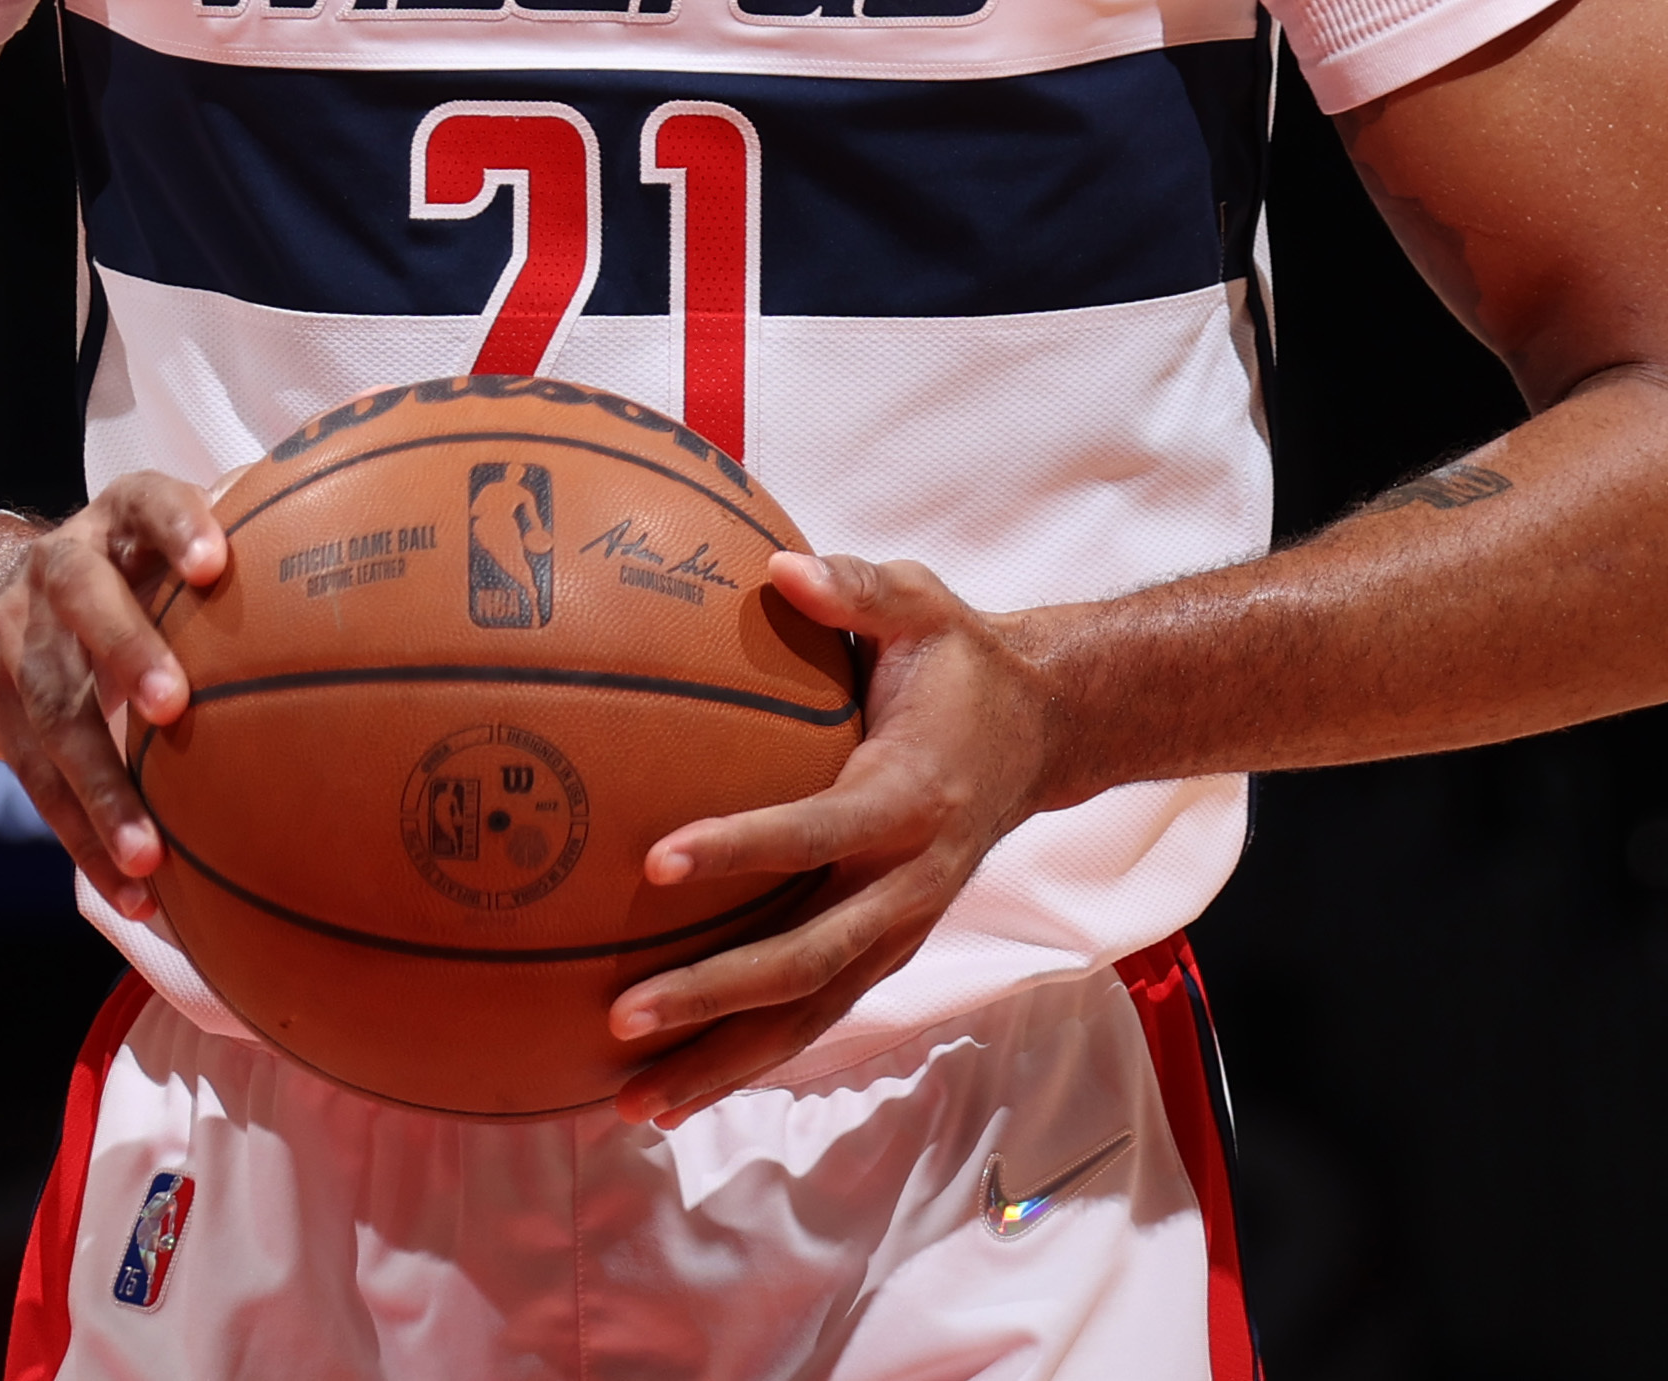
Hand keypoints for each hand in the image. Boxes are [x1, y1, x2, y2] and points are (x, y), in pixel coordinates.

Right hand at [0, 476, 225, 921]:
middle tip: (171, 704)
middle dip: (125, 651)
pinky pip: (41, 787)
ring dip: (102, 788)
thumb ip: (243, 533)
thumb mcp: (162, 537)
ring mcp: (17, 646)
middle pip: (82, 603)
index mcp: (113, 522)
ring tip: (149, 853)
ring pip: (54, 714)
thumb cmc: (126, 572)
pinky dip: (88, 842)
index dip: (175, 527)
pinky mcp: (0, 718)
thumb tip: (351, 535)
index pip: (145, 503)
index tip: (214, 563)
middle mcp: (57, 573)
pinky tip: (136, 893)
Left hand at [604, 550, 1060, 1126]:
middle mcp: (911, 882)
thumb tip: (780, 566)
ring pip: (810, 1013)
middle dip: (712, 994)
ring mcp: (902, 929)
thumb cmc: (961, 661)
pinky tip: (675, 1087)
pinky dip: (749, 1057)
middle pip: (807, 959)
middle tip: (619, 1017)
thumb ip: (856, 589)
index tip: (657, 858)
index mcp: (912, 798)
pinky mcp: (889, 951)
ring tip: (632, 1100)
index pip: (819, 832)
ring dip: (723, 1058)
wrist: (1048, 733)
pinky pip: (817, 1015)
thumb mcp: (923, 606)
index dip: (744, 847)